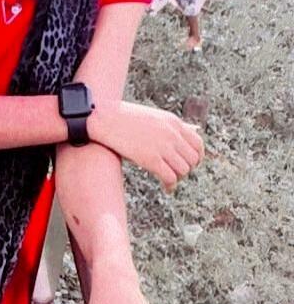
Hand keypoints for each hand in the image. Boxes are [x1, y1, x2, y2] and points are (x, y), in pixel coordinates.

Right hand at [88, 101, 203, 190]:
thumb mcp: (155, 116)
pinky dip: (170, 185)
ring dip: (178, 177)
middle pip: (192, 159)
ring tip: (170, 179)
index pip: (198, 143)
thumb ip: (174, 125)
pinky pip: (170, 177)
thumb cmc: (126, 118)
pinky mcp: (150, 159)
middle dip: (187, 168)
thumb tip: (195, 129)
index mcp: (174, 122)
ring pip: (183, 170)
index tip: (191, 163)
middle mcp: (171, 134)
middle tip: (178, 173)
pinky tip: (166, 187)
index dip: (197, 157)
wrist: (105, 119)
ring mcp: (162, 147)